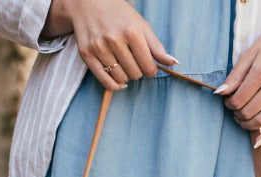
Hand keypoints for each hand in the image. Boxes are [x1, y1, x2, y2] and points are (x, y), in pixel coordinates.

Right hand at [44, 0, 178, 90]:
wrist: (88, 3)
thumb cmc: (118, 14)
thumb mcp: (141, 25)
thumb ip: (157, 46)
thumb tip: (174, 63)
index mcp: (131, 31)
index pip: (148, 67)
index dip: (151, 70)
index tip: (148, 66)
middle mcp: (114, 40)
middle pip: (135, 74)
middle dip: (138, 71)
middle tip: (133, 62)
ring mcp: (99, 48)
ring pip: (121, 79)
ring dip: (125, 76)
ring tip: (124, 65)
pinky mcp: (86, 55)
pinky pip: (105, 82)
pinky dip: (114, 85)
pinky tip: (117, 80)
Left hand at [215, 13, 260, 143]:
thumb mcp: (249, 54)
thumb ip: (234, 75)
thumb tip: (219, 93)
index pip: (239, 99)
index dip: (229, 103)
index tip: (227, 99)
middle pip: (248, 111)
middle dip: (236, 113)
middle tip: (233, 107)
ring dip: (246, 124)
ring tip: (240, 118)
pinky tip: (256, 142)